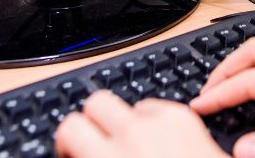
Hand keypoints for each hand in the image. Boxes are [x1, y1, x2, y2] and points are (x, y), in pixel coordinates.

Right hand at [54, 90, 225, 157]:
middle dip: (95, 120)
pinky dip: (155, 122)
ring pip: (128, 102)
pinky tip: (164, 144)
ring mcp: (161, 123)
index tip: (73, 150)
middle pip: (96, 102)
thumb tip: (81, 155)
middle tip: (101, 142)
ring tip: (137, 145)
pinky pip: (157, 107)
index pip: (71, 127)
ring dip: (126, 120)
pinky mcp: (186, 118)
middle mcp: (133, 135)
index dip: (68, 138)